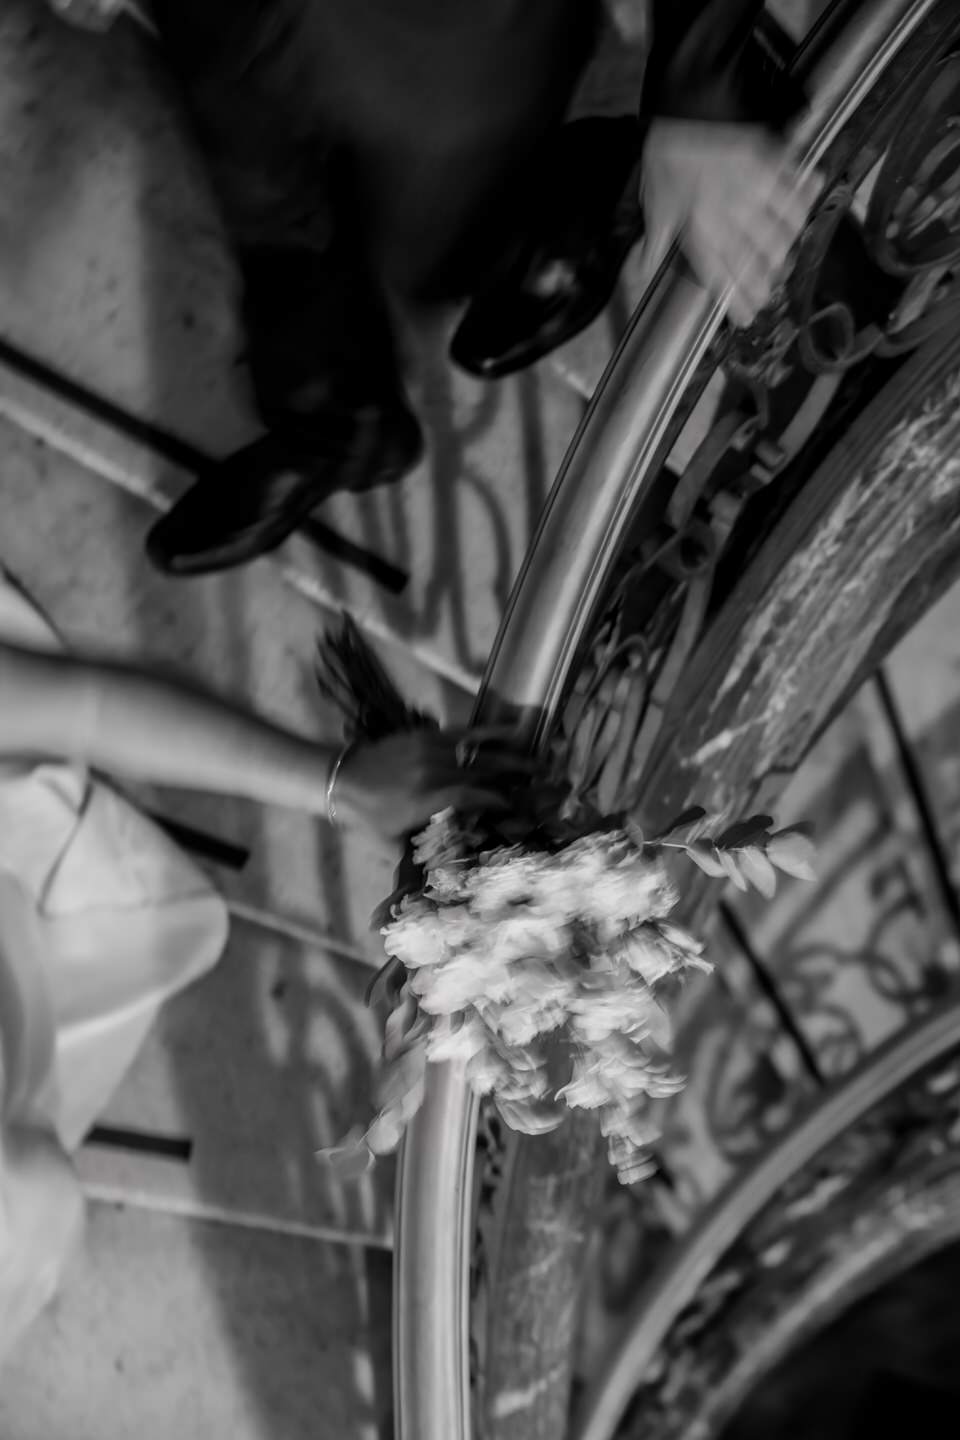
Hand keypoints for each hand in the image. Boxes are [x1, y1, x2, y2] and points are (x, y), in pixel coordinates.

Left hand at [333, 726, 533, 840]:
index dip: (497, 802)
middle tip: (544, 782)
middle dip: (515, 777)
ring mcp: (430, 750)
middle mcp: (432, 771)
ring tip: (536, 762)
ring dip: (509, 757)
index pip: (473, 797)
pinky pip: (464, 734)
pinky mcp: (426, 736)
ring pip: (478, 753)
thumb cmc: (367, 819)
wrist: (341, 781)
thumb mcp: (394, 844)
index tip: (516, 808)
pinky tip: (513, 731)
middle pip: (482, 772)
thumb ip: (423, 854)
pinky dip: (489, 733)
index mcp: (426, 800)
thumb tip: (453, 869)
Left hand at [642, 120, 822, 325]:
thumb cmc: (666, 156)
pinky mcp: (771, 161)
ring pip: (784, 231)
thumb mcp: (654, 202)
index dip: (738, 300)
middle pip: (760, 260)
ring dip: (787, 246)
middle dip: (768, 280)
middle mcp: (730, 215)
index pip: (723, 275)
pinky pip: (797, 187)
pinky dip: (806, 197)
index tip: (748, 316)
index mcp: (699, 228)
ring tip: (784, 253)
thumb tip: (642, 271)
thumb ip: (654, 241)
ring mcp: (754, 189)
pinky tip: (806, 203)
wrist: (685, 104)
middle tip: (770, 287)